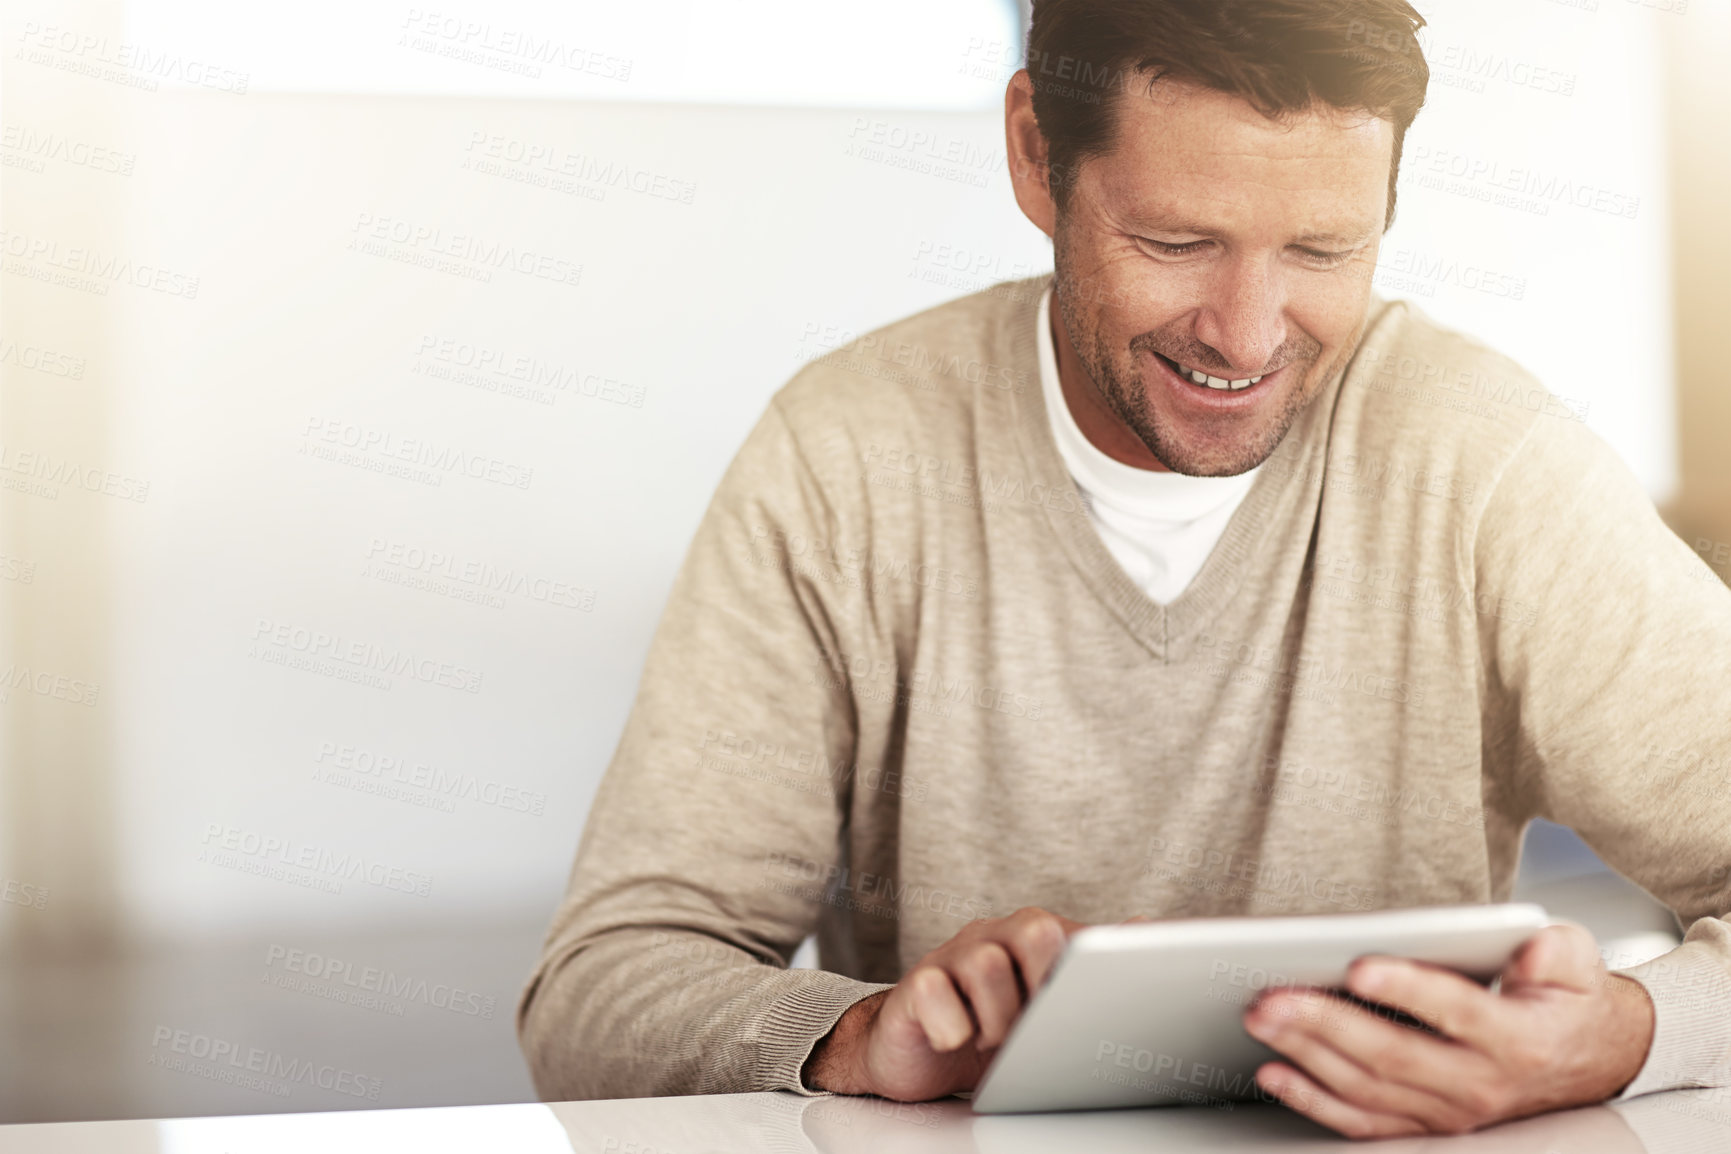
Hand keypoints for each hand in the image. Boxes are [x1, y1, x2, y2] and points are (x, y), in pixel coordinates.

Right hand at [802, 907, 1085, 1100]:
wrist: (915, 1049)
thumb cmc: (990, 1028)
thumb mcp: (1048, 1008)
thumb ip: (1093, 972)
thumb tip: (1148, 928)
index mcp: (1033, 939)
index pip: (1079, 934)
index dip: (1098, 964)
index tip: (1112, 996)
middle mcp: (994, 938)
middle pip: (1035, 927)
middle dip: (1045, 982)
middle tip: (1039, 1023)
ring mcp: (953, 958)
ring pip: (987, 964)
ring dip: (1000, 1017)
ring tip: (995, 1040)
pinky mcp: (917, 987)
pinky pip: (936, 993)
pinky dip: (953, 1027)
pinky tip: (957, 1040)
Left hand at [1243, 922, 1655, 1138]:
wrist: (1588, 1061)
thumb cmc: (1565, 1002)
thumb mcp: (1576, 963)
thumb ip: (1556, 951)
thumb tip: (1530, 953)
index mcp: (1517, 1038)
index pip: (1455, 1010)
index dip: (1406, 988)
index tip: (1359, 967)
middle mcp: (1480, 1083)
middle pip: (1392, 1055)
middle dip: (1325, 1024)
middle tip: (1273, 996)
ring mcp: (1451, 1113)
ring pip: (1368, 1089)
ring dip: (1306, 1056)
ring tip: (1261, 1020)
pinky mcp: (1427, 1127)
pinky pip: (1364, 1122)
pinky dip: (1314, 1101)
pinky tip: (1274, 1073)